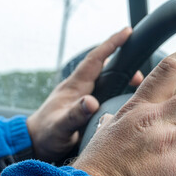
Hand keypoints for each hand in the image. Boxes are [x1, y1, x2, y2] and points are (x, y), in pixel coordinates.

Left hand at [27, 27, 142, 161]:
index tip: (127, 32)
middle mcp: (78, 88)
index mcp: (74, 87)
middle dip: (122, 62)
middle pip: (103, 67)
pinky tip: (122, 95)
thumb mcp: (60, 127)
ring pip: (104, 79)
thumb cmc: (45, 135)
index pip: (95, 60)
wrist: (35, 143)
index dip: (111, 44)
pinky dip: (114, 88)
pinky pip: (102, 90)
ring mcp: (80, 96)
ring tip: (136, 83)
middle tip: (140, 75)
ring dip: (120, 77)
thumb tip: (91, 102)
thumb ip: (74, 115)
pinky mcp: (82, 104)